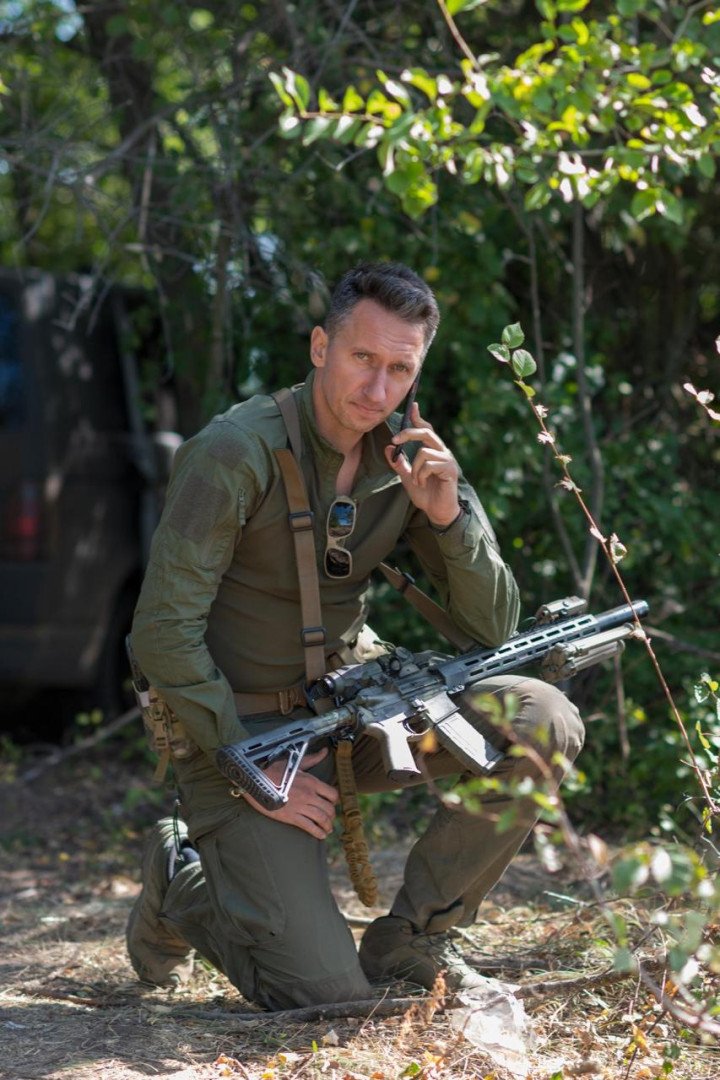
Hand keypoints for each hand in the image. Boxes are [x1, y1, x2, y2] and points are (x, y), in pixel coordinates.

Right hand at [240, 747, 338, 839]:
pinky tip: (321, 836)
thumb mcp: (295, 762)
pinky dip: (318, 833)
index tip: (331, 803)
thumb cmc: (274, 770)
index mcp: (311, 782)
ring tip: (327, 829)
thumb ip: (312, 759)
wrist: (255, 780)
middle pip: (329, 809)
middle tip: (330, 818)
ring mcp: (301, 807)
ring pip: (322, 819)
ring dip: (327, 826)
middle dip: (331, 815)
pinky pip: (309, 827)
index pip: (332, 794)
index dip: (334, 800)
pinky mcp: (291, 817)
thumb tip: (325, 751)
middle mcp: (309, 795)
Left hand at [385, 402, 460, 527]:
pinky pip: (429, 464)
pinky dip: (421, 475)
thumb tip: (388, 448)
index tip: (412, 407)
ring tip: (417, 481)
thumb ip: (399, 463)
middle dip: (408, 434)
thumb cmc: (426, 494)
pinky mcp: (450, 469)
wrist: (437, 511)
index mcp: (433, 451)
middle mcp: (442, 451)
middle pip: (425, 432)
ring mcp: (447, 460)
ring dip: (415, 469)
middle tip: (394, 440)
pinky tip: (423, 484)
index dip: (418, 418)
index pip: (426, 429)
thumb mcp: (407, 477)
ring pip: (423, 452)